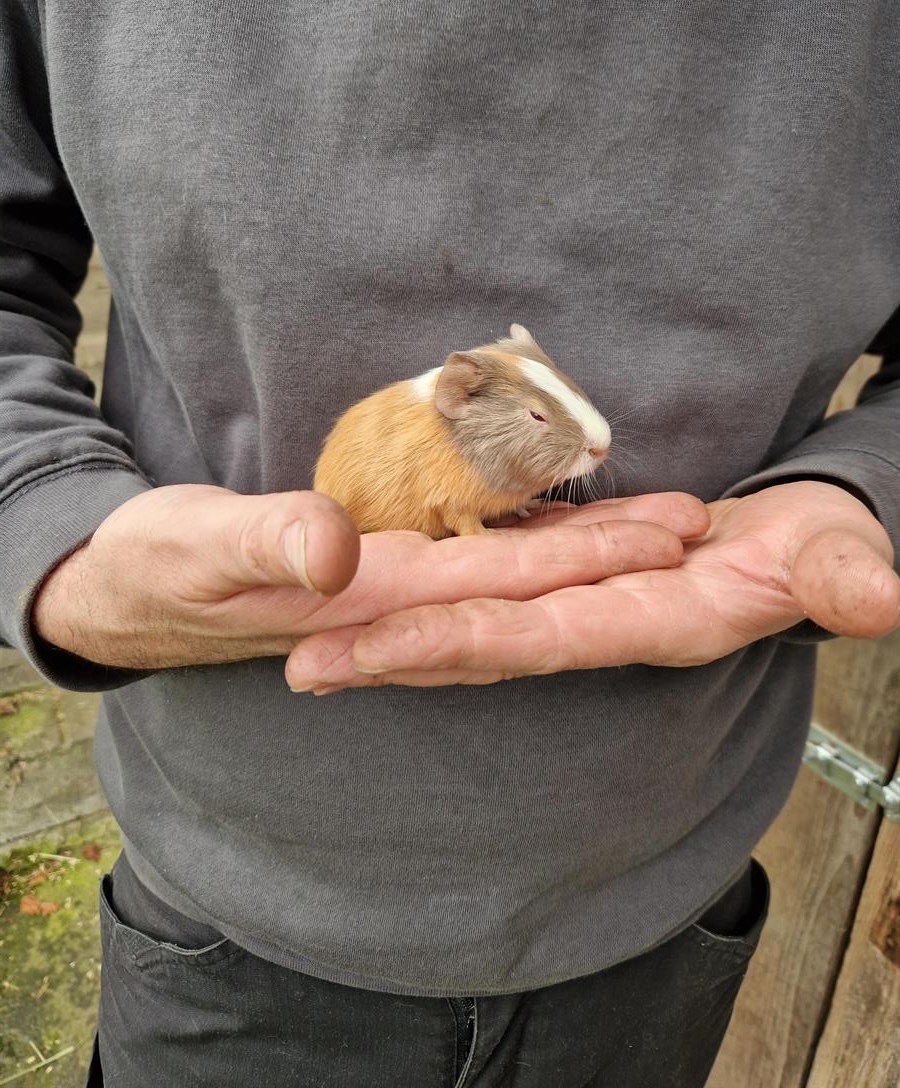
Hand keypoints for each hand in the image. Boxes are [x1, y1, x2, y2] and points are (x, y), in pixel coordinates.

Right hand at [30, 484, 707, 672]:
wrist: (130, 590)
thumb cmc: (157, 566)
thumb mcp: (194, 548)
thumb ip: (265, 543)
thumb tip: (336, 548)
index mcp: (367, 600)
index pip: (497, 583)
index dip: (582, 560)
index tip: (659, 539)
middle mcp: (398, 605)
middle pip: (525, 586)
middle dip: (612, 558)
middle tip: (698, 524)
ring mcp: (395, 597)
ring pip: (507, 578)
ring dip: (583, 556)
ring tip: (659, 525)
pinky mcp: (382, 577)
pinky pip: (472, 564)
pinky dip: (525, 548)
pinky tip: (562, 531)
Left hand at [286, 480, 899, 690]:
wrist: (800, 550)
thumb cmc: (825, 552)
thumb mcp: (842, 554)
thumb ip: (848, 576)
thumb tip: (883, 598)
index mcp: (646, 623)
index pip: (535, 641)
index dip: (454, 646)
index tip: (366, 651)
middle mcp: (594, 626)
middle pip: (477, 645)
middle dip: (389, 655)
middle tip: (292, 661)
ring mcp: (573, 606)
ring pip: (470, 623)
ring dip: (394, 632)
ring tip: (306, 638)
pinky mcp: (564, 582)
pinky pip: (484, 593)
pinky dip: (428, 597)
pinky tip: (374, 593)